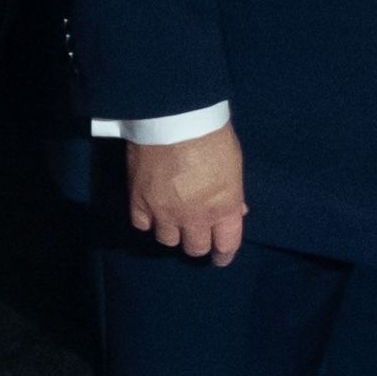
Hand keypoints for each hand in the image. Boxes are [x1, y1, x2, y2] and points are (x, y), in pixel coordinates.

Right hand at [127, 123, 246, 263]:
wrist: (172, 118)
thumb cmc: (212, 136)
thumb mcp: (234, 166)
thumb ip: (233, 194)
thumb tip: (237, 210)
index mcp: (223, 208)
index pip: (225, 246)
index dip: (223, 255)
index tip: (221, 258)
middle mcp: (194, 217)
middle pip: (195, 247)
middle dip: (199, 244)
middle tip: (197, 238)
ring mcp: (164, 212)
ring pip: (167, 240)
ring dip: (173, 233)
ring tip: (174, 222)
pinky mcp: (138, 202)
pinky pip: (142, 225)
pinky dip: (148, 222)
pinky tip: (152, 214)